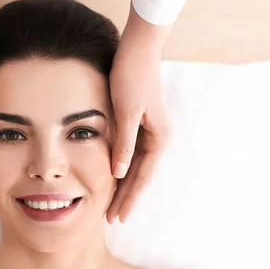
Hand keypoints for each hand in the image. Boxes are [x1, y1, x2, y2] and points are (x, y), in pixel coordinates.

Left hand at [106, 2, 172, 223]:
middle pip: (140, 176)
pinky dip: (121, 169)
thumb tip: (120, 174)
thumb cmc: (132, 77)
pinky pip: (131, 155)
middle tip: (111, 220)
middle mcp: (158, 138)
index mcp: (159, 138)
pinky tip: (111, 179)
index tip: (118, 218)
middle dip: (126, 198)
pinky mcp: (140, 124)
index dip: (130, 199)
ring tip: (110, 206)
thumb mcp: (125, 112)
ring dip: (123, 186)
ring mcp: (149, 132)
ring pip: (135, 167)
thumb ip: (124, 144)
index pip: (142, 177)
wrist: (137, 49)